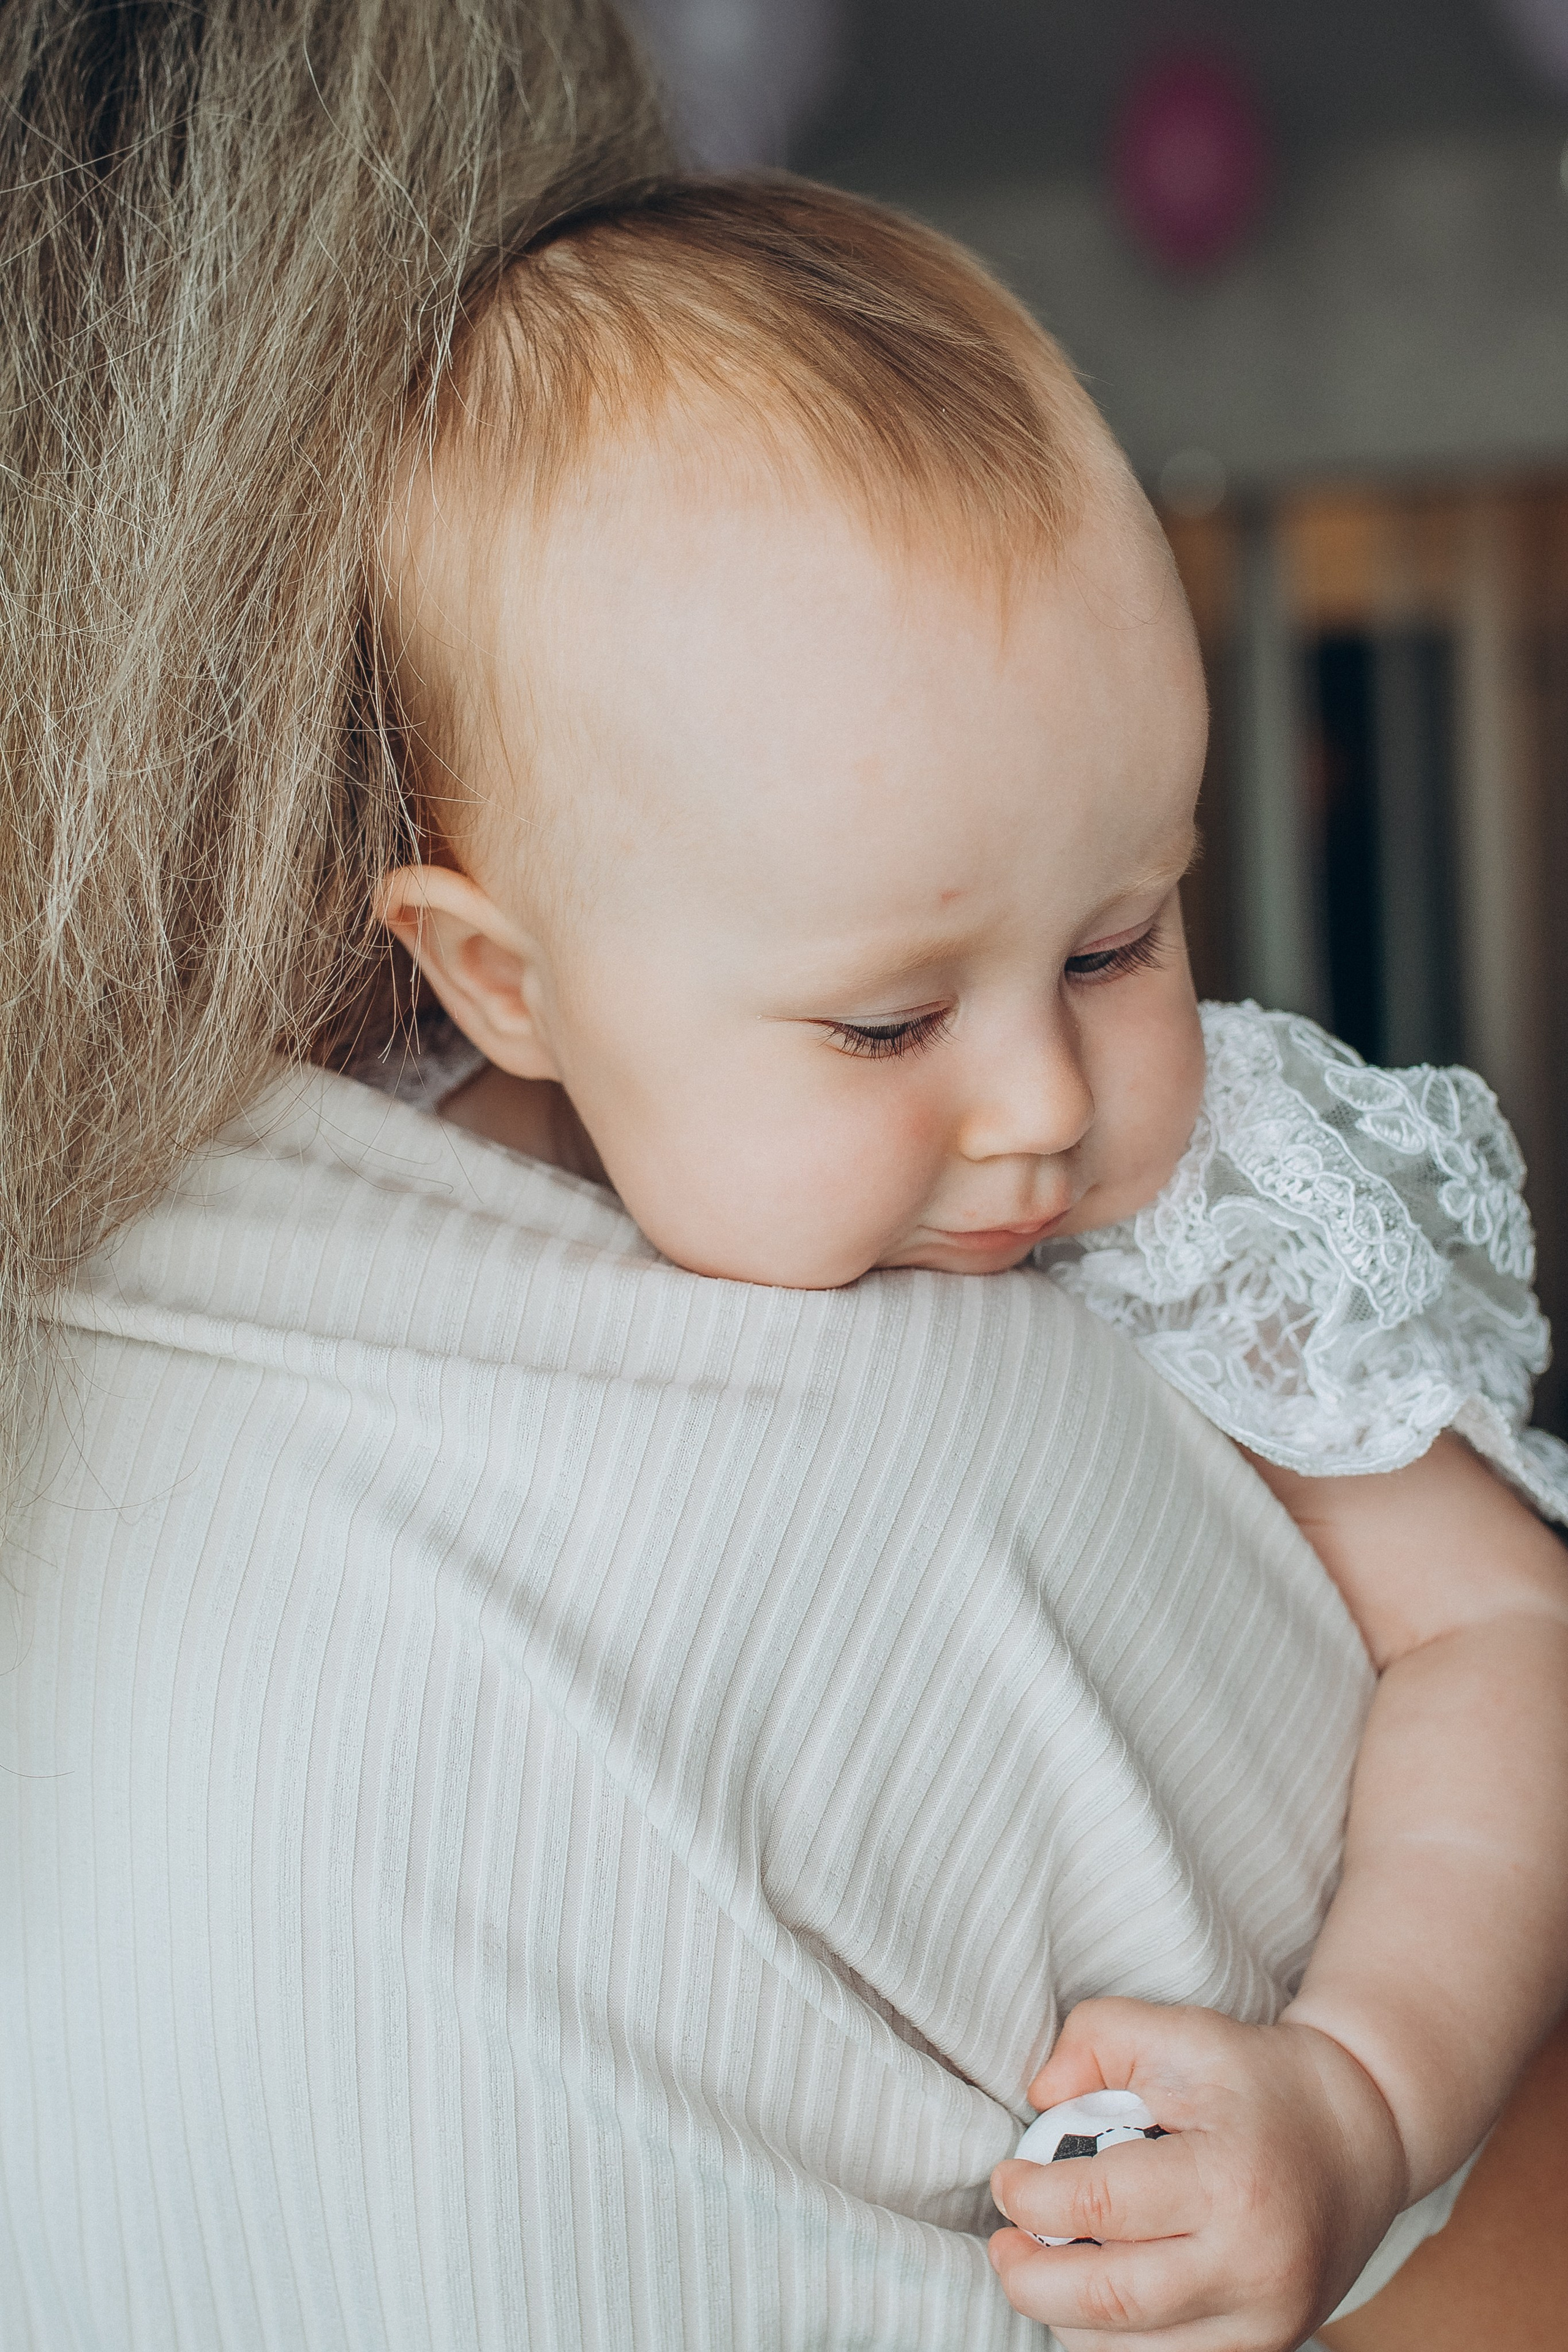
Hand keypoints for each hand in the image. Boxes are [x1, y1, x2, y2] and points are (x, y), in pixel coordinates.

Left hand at [989, 1999, 1407, 2348]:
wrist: (1360, 2138)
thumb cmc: (1258, 2081)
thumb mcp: (1179, 2029)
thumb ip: (1095, 2041)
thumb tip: (1040, 2098)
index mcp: (1230, 2181)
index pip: (1099, 2206)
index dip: (1030, 2196)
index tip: (1008, 2178)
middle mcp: (1252, 2267)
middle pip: (1107, 2301)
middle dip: (1029, 2277)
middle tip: (1004, 2242)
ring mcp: (1264, 2323)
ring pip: (1128, 2351)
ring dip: (1064, 2314)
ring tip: (1046, 2263)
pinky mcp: (1267, 2350)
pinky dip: (1111, 2339)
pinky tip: (1093, 2294)